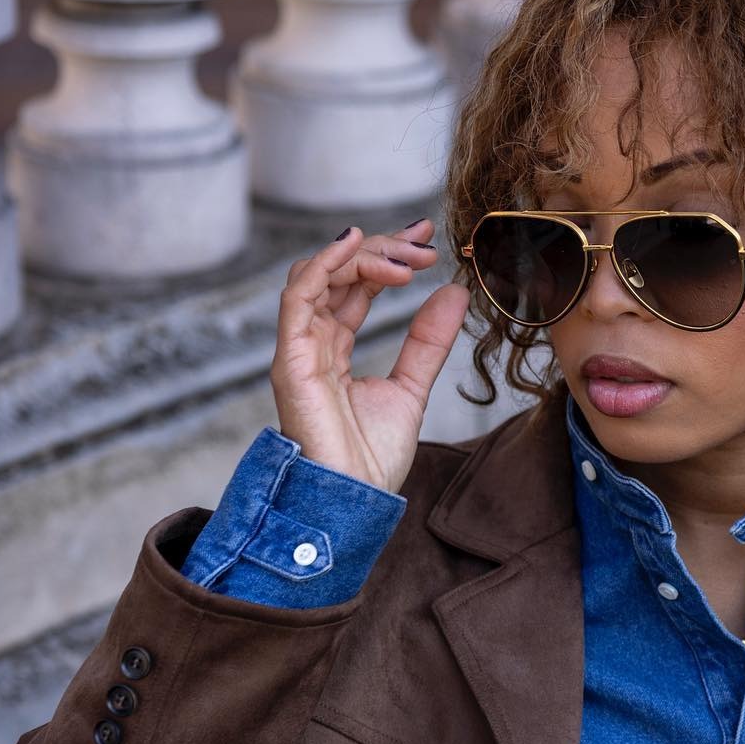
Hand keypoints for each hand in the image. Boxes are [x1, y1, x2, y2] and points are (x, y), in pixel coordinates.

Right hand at [270, 218, 470, 494]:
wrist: (352, 502)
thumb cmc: (371, 460)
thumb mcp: (411, 389)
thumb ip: (427, 342)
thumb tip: (453, 293)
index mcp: (335, 348)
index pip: (355, 285)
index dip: (387, 256)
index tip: (427, 241)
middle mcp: (312, 342)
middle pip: (337, 273)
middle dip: (381, 249)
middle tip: (424, 244)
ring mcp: (298, 348)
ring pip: (318, 275)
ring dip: (363, 256)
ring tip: (407, 259)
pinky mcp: (291, 359)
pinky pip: (298, 297)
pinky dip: (325, 264)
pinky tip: (357, 246)